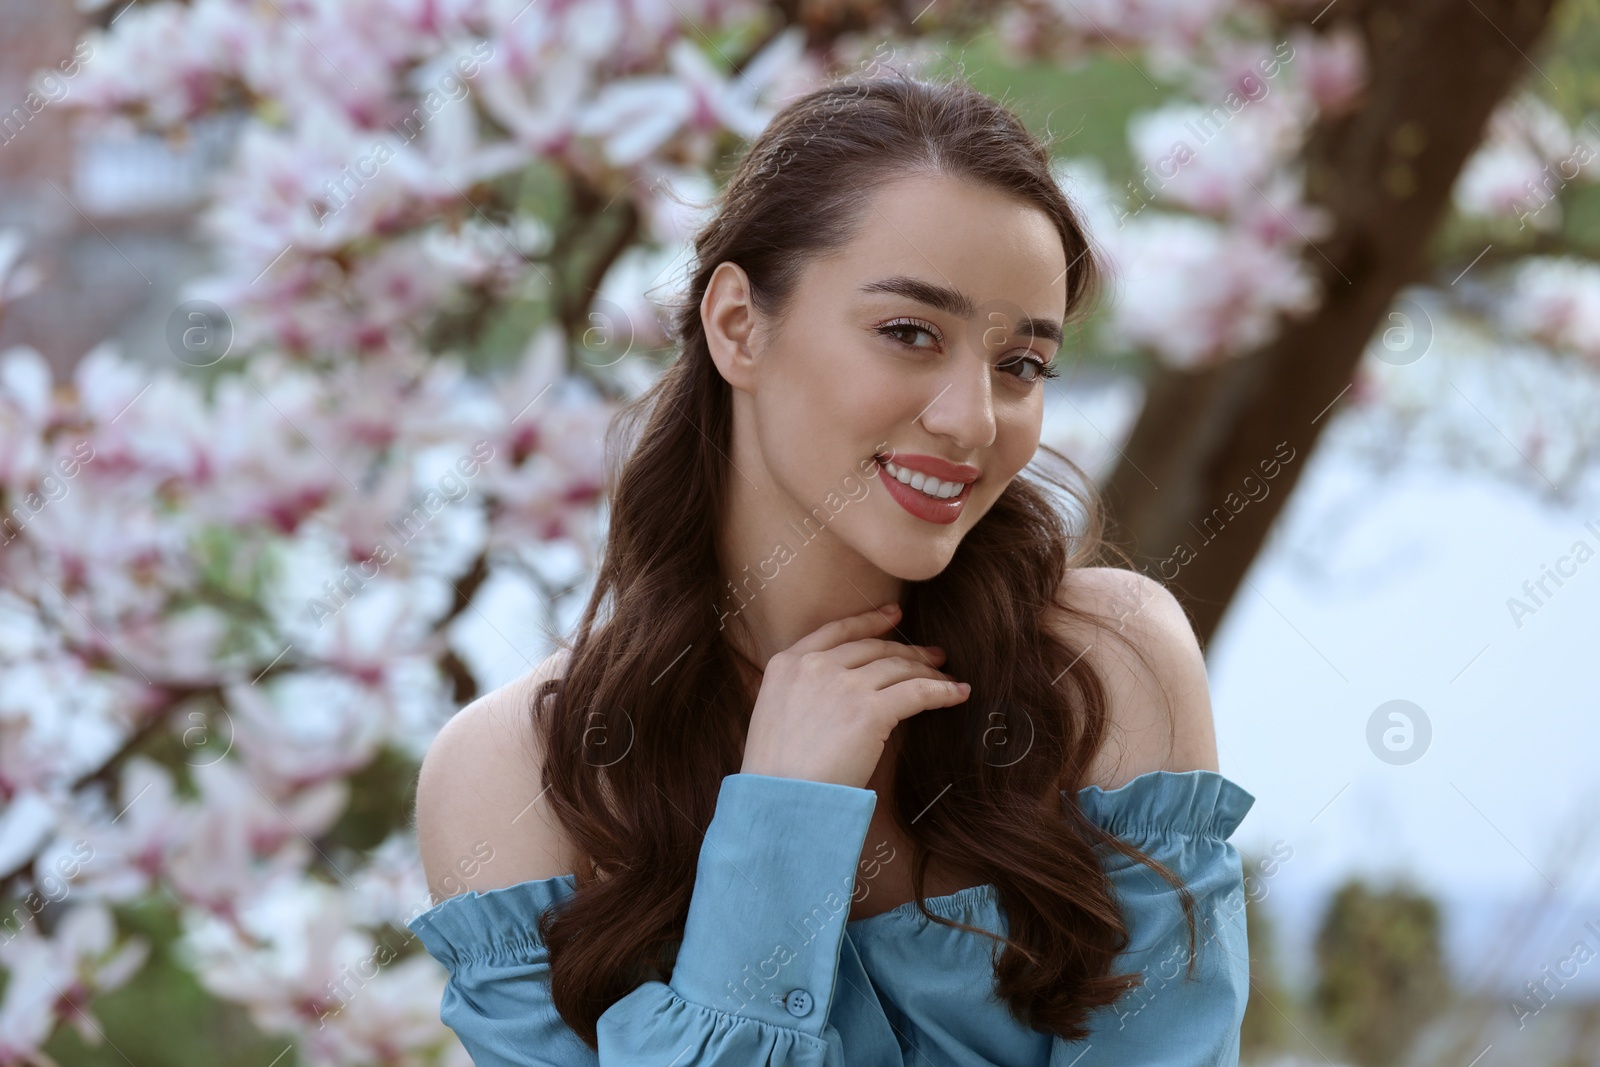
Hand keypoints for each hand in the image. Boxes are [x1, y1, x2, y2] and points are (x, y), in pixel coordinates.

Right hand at [738, 604, 969, 789]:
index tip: (894, 616)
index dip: (870, 621)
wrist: (779, 799)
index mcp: (787, 663)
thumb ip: (799, 693)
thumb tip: (828, 697)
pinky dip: (942, 692)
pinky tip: (958, 694)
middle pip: (874, 648)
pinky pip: (918, 693)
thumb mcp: (772, 714)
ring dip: (929, 671)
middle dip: (908, 650)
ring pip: (898, 668)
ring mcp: (845, 685)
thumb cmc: (775, 772)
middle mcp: (816, 666)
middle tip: (933, 656)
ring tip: (948, 677)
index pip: (837, 631)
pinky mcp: (871, 710)